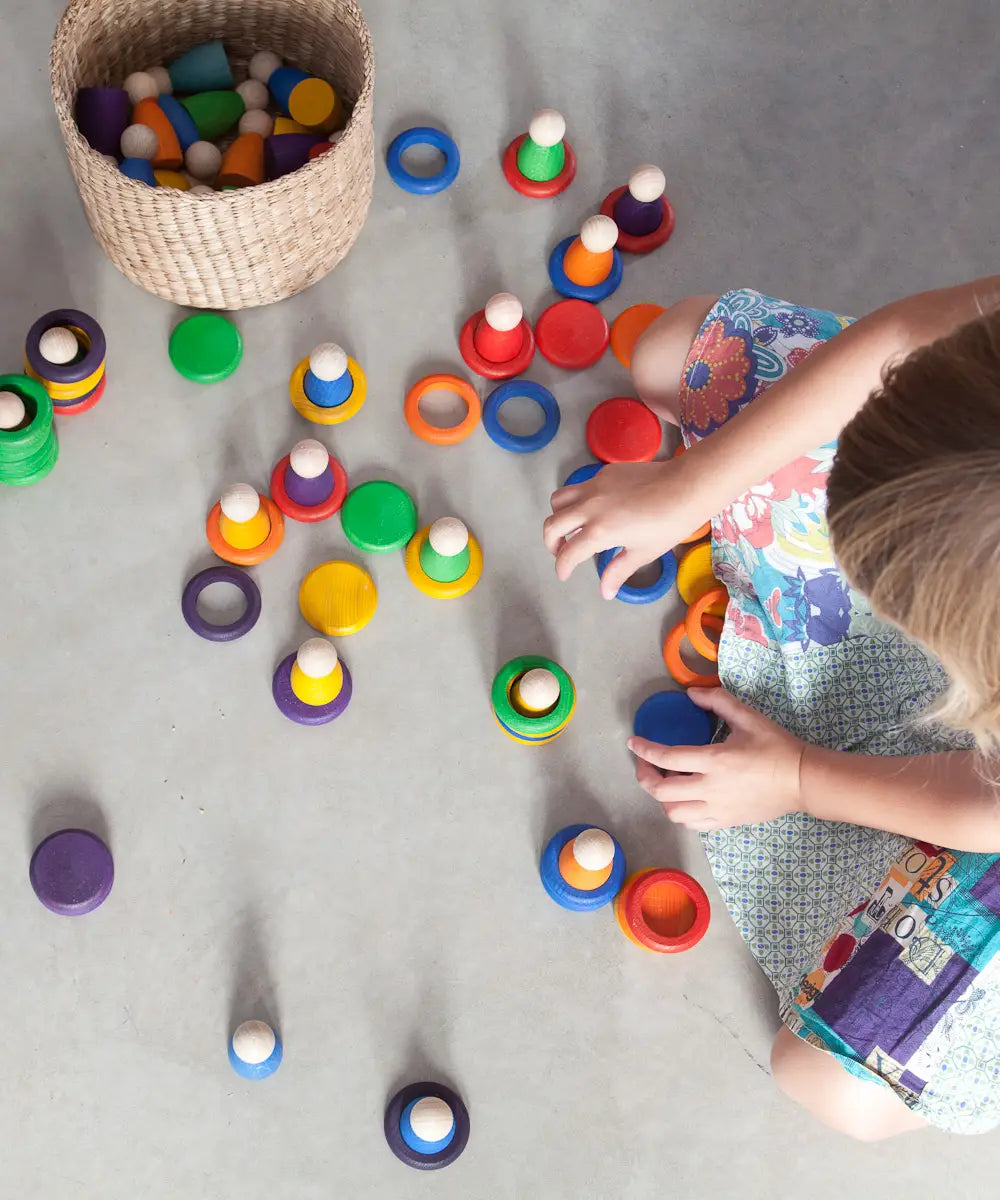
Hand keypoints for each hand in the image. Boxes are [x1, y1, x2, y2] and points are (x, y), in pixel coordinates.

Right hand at [542, 458, 712, 598]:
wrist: (686, 486)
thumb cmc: (669, 524)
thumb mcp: (644, 553)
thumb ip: (618, 571)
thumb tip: (605, 592)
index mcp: (599, 531)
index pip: (568, 553)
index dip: (562, 567)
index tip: (564, 574)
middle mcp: (589, 507)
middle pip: (552, 524)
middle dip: (551, 542)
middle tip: (562, 552)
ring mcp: (595, 486)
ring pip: (559, 499)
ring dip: (559, 516)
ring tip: (572, 527)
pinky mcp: (604, 473)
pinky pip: (581, 486)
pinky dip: (579, 500)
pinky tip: (598, 509)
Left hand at [628, 688, 804, 829]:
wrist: (802, 780)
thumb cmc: (776, 747)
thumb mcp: (748, 716)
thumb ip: (717, 701)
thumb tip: (690, 694)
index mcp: (714, 761)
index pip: (667, 757)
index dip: (645, 750)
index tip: (633, 743)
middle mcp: (711, 789)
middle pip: (662, 792)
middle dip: (645, 777)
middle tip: (646, 764)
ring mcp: (718, 809)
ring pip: (673, 813)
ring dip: (661, 798)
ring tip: (664, 782)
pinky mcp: (725, 822)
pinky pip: (691, 824)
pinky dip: (679, 813)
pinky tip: (683, 799)